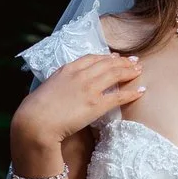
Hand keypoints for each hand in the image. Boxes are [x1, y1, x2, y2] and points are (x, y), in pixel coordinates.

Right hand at [11, 53, 141, 163]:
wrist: (36, 121)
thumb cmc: (37, 108)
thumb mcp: (48, 86)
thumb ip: (61, 82)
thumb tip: (65, 86)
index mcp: (68, 69)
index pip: (92, 58)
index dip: (106, 57)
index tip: (115, 57)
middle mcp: (81, 75)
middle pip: (108, 63)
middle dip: (123, 61)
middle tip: (134, 61)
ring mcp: (90, 89)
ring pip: (116, 74)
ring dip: (130, 71)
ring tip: (139, 70)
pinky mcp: (96, 105)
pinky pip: (119, 96)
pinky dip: (132, 93)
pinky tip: (141, 91)